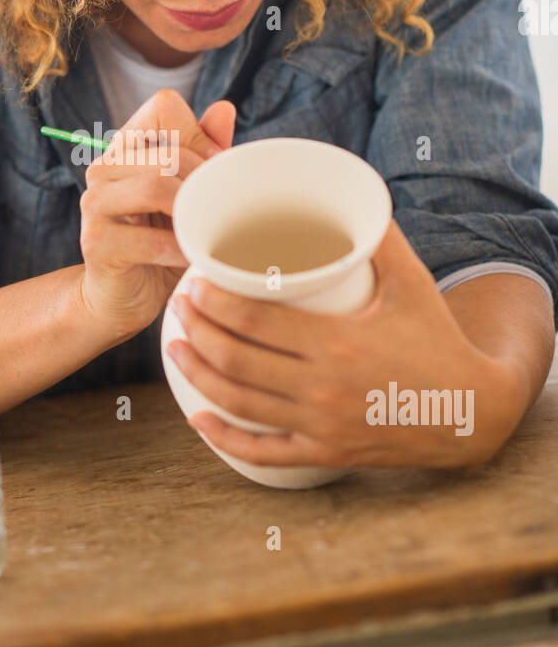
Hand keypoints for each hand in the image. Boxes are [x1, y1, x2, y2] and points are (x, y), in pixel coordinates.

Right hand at [79, 89, 235, 341]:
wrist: (122, 298)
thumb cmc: (160, 243)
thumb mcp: (188, 196)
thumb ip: (204, 152)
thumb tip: (224, 108)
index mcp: (126, 147)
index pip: (165, 107)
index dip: (199, 135)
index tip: (214, 171)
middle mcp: (103, 167)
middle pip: (168, 151)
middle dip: (204, 182)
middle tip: (221, 211)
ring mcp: (95, 204)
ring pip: (156, 186)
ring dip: (193, 213)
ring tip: (208, 231)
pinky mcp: (96, 243)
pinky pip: (151, 239)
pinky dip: (181, 250)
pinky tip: (193, 258)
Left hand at [166, 219, 523, 469]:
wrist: (472, 410)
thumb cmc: (438, 340)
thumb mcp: (413, 283)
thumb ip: (379, 238)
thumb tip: (351, 194)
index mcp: (338, 342)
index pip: (255, 320)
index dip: (214, 303)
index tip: (195, 284)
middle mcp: (322, 388)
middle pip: (235, 360)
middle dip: (197, 331)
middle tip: (179, 308)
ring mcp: (320, 425)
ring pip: (238, 403)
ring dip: (197, 375)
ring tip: (175, 349)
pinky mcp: (324, 453)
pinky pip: (263, 451)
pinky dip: (224, 438)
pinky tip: (197, 419)